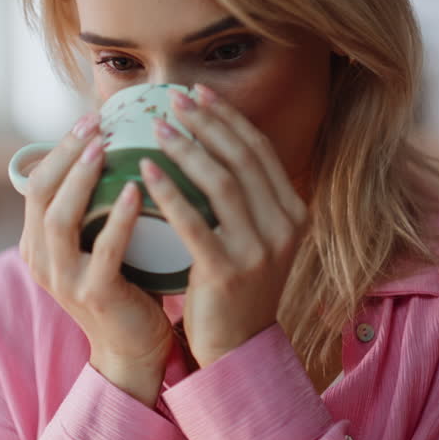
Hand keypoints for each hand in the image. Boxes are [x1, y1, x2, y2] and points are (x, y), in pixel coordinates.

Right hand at [19, 112, 175, 406]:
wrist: (134, 347)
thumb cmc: (124, 283)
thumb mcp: (97, 239)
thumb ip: (93, 204)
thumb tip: (111, 144)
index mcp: (37, 242)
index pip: (37, 184)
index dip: (59, 148)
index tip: (89, 117)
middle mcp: (41, 260)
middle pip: (41, 194)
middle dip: (65, 153)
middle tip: (95, 122)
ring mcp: (64, 280)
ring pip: (60, 219)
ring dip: (81, 178)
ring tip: (105, 146)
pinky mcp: (94, 295)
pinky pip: (104, 251)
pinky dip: (118, 218)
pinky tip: (134, 190)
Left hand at [142, 84, 309, 368]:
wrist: (235, 348)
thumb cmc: (232, 285)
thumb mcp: (253, 237)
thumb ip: (243, 197)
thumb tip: (208, 139)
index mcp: (293, 212)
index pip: (260, 151)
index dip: (228, 117)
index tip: (198, 91)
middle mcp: (284, 227)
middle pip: (243, 159)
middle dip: (207, 122)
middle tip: (173, 98)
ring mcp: (259, 251)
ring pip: (222, 184)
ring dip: (187, 149)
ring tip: (155, 127)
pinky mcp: (228, 272)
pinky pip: (195, 222)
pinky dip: (169, 191)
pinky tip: (145, 170)